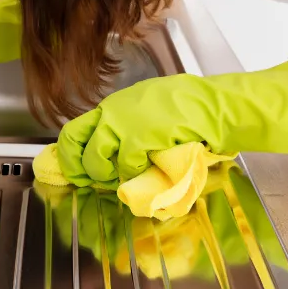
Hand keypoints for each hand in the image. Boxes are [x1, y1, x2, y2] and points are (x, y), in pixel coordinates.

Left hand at [57, 43, 287, 186]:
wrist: (218, 105)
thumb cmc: (192, 109)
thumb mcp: (150, 112)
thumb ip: (129, 129)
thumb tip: (112, 156)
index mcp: (115, 106)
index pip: (75, 129)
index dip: (68, 155)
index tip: (72, 173)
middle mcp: (113, 111)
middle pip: (75, 143)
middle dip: (79, 168)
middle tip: (90, 183)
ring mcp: (125, 122)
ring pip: (96, 158)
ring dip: (106, 175)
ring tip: (121, 180)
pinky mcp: (140, 135)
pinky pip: (124, 163)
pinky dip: (131, 174)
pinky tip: (144, 172)